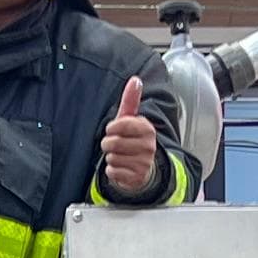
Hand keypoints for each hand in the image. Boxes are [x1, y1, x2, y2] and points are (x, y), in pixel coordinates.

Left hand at [99, 77, 158, 197]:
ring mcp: (144, 163)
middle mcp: (149, 146)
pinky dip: (112, 170)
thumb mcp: (130, 120)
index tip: (114, 130)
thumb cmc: (132, 140)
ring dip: (111, 158)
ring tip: (120, 156)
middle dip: (108, 144)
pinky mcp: (137, 178)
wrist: (142, 169)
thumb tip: (135, 79)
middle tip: (114, 145)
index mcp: (147, 129)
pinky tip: (121, 168)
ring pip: (112, 158)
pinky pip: (113, 172)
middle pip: (113, 142)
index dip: (112, 128)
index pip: (121, 124)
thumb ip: (131, 100)